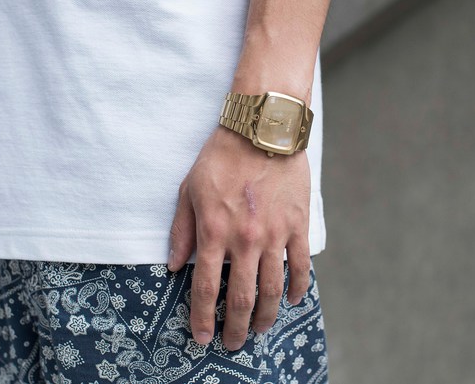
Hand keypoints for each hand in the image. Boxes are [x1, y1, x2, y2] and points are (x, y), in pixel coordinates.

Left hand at [169, 125, 310, 350]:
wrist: (261, 131)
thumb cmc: (221, 158)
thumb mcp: (189, 190)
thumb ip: (181, 231)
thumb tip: (173, 266)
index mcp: (214, 232)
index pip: (207, 287)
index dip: (203, 317)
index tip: (201, 337)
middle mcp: (244, 240)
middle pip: (242, 298)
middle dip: (236, 327)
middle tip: (233, 343)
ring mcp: (274, 235)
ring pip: (272, 289)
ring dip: (266, 316)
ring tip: (260, 330)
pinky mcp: (297, 226)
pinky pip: (301, 266)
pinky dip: (298, 288)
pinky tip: (291, 300)